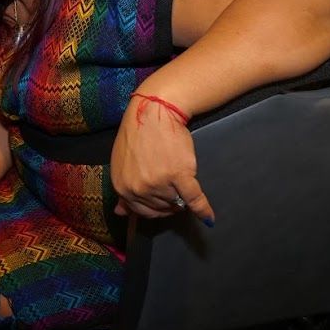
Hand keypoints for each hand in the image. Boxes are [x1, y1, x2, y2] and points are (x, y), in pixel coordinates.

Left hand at [111, 94, 214, 222]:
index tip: (162, 202)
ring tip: (180, 181)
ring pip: (176, 203)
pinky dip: (203, 209)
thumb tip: (121, 213)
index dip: (154, 208)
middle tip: (173, 188)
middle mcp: (137, 188)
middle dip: (168, 202)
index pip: (141, 211)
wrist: (153, 111)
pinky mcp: (179, 175)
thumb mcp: (121, 162)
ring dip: (181, 196)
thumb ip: (123, 188)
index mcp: (122, 186)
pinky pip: (194, 199)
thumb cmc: (138, 134)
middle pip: (160, 209)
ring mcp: (158, 183)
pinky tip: (209, 217)